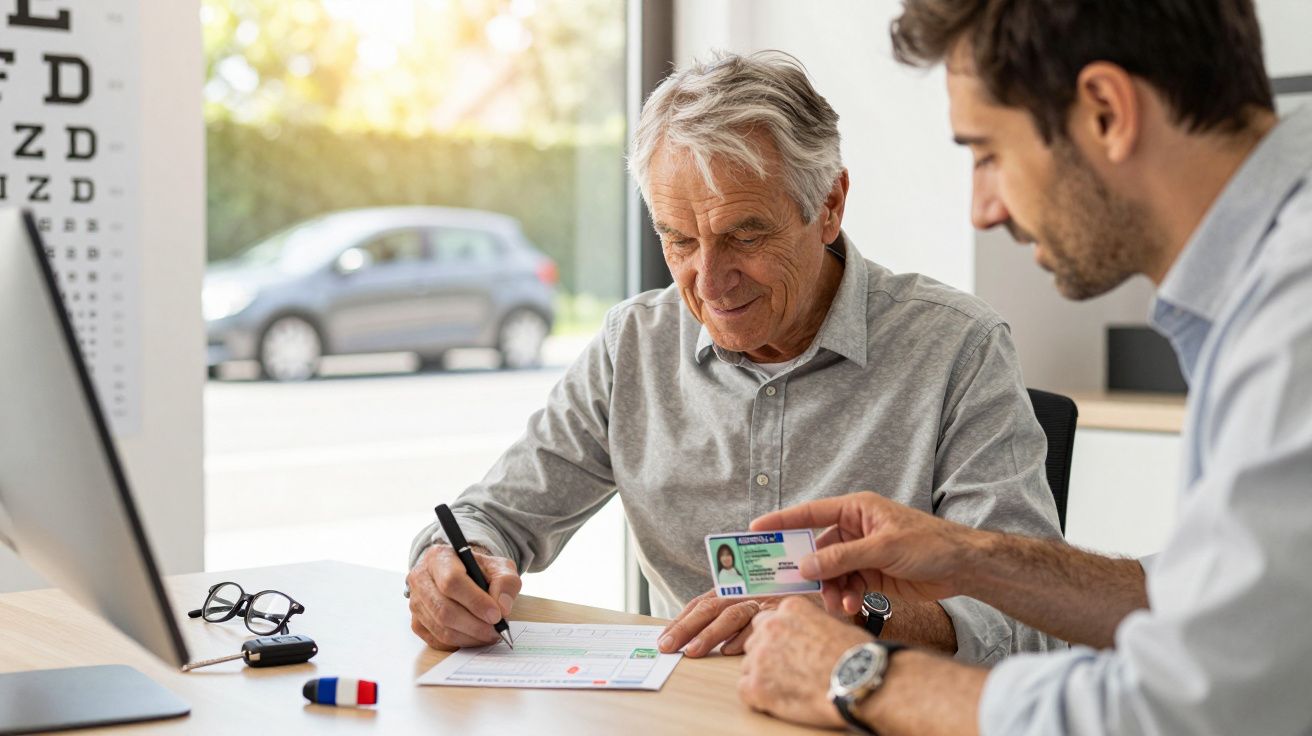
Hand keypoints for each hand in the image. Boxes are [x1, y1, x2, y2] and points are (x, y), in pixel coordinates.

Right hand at [406, 543, 520, 649]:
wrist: (464, 576)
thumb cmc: (480, 570)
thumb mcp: (500, 567)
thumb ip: (506, 582)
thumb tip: (502, 608)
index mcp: (439, 557)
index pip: (452, 581)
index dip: (475, 601)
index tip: (496, 615)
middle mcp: (420, 578)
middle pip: (443, 609)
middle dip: (474, 625)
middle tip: (496, 631)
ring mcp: (415, 602)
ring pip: (440, 628)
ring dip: (469, 636)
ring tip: (489, 634)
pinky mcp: (416, 622)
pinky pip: (437, 640)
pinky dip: (460, 643)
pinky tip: (475, 637)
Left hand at [658, 590, 839, 656]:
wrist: (841, 634)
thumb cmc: (804, 625)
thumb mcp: (771, 616)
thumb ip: (746, 625)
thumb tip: (719, 641)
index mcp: (743, 589)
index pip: (706, 601)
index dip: (684, 618)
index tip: (666, 634)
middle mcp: (753, 591)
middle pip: (711, 606)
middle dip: (685, 626)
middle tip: (666, 645)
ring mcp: (766, 601)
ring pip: (730, 614)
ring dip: (708, 634)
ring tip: (691, 651)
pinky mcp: (783, 611)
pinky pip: (756, 625)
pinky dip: (739, 638)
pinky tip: (725, 651)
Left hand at [739, 597, 872, 727]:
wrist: (860, 682)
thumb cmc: (857, 656)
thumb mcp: (833, 624)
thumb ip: (809, 624)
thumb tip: (805, 635)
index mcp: (790, 609)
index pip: (769, 620)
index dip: (779, 638)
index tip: (788, 649)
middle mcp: (770, 627)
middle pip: (755, 641)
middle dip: (769, 655)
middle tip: (789, 670)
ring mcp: (760, 656)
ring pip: (749, 664)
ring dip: (763, 675)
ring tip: (789, 687)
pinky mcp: (756, 685)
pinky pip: (745, 689)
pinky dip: (758, 697)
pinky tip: (778, 700)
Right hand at [751, 492, 978, 614]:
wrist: (963, 567)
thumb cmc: (929, 543)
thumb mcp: (883, 548)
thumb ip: (843, 558)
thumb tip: (807, 566)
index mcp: (856, 510)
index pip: (810, 513)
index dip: (782, 522)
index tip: (755, 531)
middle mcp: (855, 529)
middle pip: (818, 550)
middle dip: (811, 571)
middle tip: (794, 586)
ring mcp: (862, 554)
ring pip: (831, 573)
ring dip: (831, 589)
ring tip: (839, 604)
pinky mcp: (871, 575)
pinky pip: (847, 586)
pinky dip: (846, 597)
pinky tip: (854, 606)